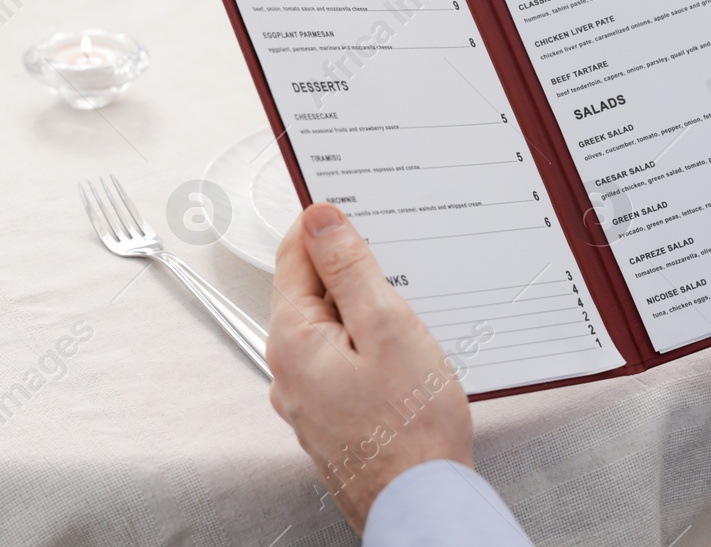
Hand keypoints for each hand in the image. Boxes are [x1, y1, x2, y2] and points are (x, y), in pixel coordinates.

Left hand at [267, 202, 473, 533]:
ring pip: (330, 329)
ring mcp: (308, 398)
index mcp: (292, 340)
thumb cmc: (412, 431)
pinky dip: (369, 348)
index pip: (294, 255)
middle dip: (350, 271)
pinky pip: (342, 362)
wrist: (423, 505)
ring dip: (363, 313)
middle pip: (311, 292)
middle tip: (396, 266)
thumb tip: (322, 220)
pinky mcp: (331, 417)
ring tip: (407, 321)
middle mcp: (288, 371)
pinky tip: (402, 360)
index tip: (349, 205)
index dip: (324, 223)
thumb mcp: (388, 328)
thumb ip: (350, 269)